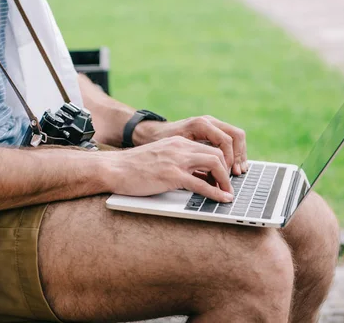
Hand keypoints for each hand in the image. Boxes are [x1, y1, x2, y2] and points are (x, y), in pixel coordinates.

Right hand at [103, 136, 233, 202]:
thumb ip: (180, 164)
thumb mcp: (161, 159)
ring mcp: (176, 161)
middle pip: (217, 154)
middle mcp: (180, 147)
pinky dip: (216, 193)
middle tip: (229, 186)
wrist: (114, 168)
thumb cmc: (134, 168)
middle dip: (227, 171)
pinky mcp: (171, 176)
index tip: (224, 177)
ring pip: (214, 165)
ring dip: (225, 181)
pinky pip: (201, 184)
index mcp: (178, 142)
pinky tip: (222, 199)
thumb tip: (200, 179)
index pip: (210, 148)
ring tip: (228, 193)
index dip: (222, 163)